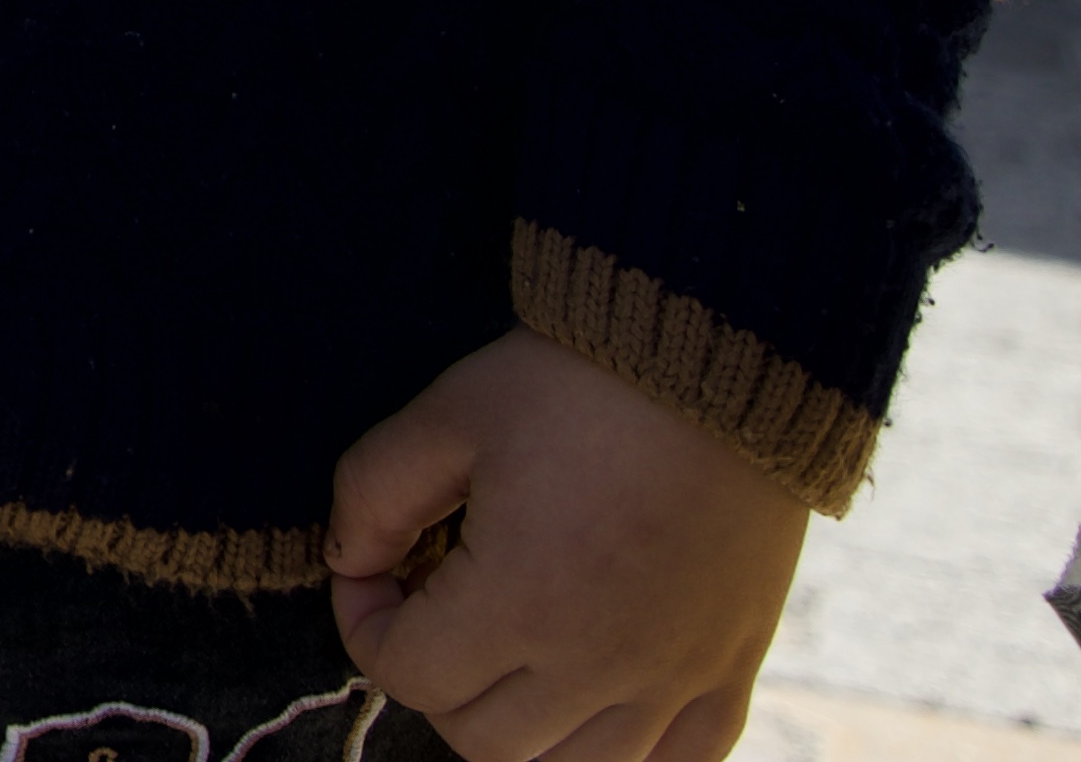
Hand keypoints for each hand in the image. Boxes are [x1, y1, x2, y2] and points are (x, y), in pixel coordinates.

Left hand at [328, 327, 803, 761]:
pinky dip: (625, 751)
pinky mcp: (733, 672)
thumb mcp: (448, 413)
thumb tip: (347, 560)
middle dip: (435, 681)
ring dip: (522, 729)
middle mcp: (601, 664)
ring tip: (509, 654)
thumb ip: (374, 492)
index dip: (366, 625)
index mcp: (523, 603)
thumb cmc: (575, 382)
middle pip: (483, 742)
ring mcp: (676, 679)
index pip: (407, 675)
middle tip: (435, 609)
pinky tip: (593, 696)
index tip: (373, 571)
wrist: (718, 357)